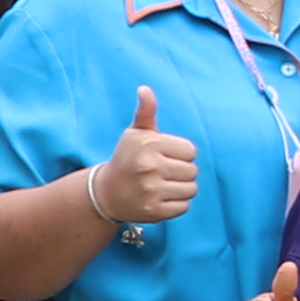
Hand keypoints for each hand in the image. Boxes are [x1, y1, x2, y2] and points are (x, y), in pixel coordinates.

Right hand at [86, 85, 196, 231]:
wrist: (106, 193)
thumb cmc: (127, 158)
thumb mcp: (135, 133)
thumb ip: (146, 111)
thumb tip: (145, 89)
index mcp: (149, 144)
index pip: (191, 151)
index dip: (180, 154)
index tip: (164, 156)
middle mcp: (149, 166)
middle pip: (193, 171)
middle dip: (181, 172)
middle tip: (162, 173)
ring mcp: (151, 190)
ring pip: (191, 189)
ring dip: (181, 189)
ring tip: (162, 185)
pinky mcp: (154, 211)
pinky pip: (184, 207)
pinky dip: (176, 205)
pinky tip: (160, 199)